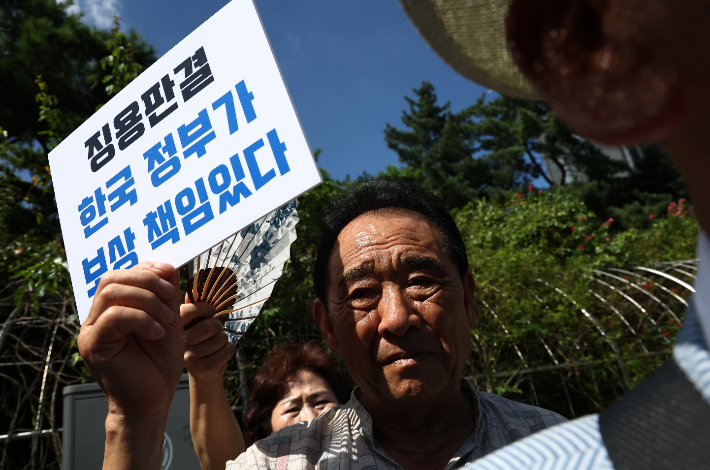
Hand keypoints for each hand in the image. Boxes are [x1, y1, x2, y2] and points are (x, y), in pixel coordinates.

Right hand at [78, 261, 183, 419]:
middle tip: (170, 296)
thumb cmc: (159, 363)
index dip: (146, 267)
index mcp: (112, 308)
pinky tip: (157, 332)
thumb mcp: (169, 320)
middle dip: (146, 280)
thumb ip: (166, 294)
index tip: (170, 272)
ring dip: (146, 300)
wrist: (153, 400)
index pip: (121, 274)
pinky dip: (141, 319)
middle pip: (112, 278)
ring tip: (166, 319)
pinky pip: (113, 316)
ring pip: (111, 293)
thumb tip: (169, 266)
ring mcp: (91, 330)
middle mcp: (97, 317)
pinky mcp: (93, 344)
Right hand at [182, 299, 235, 380]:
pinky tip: (221, 352)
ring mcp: (188, 357)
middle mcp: (178, 342)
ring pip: (221, 338)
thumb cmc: (201, 340)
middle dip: (218, 326)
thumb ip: (195, 305)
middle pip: (210, 326)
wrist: (202, 370)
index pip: (189, 310)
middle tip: (214, 332)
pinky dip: (230, 349)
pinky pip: (228, 350)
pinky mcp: (202, 368)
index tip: (211, 311)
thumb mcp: (195, 322)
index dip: (205, 308)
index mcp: (174, 327)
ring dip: (224, 339)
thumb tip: (199, 279)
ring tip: (215, 344)